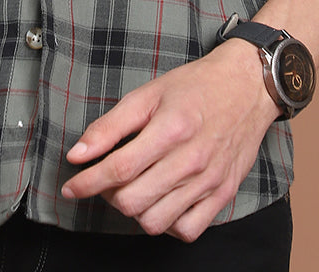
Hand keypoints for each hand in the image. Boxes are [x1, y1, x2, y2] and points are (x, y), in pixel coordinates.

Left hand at [61, 39, 277, 241]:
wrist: (247, 88)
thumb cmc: (196, 87)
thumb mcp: (149, 93)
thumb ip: (110, 125)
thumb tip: (77, 154)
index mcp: (170, 129)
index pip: (119, 169)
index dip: (87, 182)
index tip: (70, 187)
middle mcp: (191, 160)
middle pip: (133, 201)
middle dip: (108, 195)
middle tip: (107, 180)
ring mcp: (209, 182)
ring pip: (155, 222)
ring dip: (135, 211)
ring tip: (133, 189)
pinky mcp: (223, 195)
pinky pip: (187, 231)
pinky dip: (167, 224)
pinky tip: (161, 202)